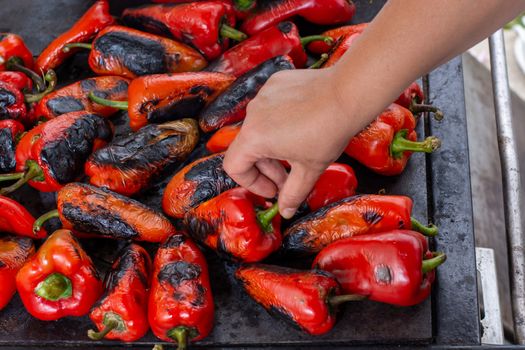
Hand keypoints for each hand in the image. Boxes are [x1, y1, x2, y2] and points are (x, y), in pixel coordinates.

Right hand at [223, 67, 364, 218]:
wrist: (347, 93)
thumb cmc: (328, 132)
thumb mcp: (309, 170)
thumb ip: (292, 194)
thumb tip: (285, 212)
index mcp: (254, 138)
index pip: (234, 167)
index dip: (252, 184)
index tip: (273, 190)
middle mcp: (252, 114)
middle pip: (248, 148)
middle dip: (267, 169)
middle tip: (288, 179)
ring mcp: (263, 96)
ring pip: (259, 128)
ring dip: (273, 147)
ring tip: (298, 153)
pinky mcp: (275, 83)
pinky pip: (270, 109)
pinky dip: (280, 122)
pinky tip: (303, 126)